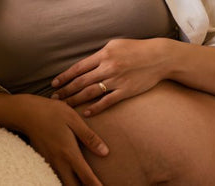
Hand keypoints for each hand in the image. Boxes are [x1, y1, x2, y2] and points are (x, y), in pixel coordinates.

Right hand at [8, 94, 108, 185]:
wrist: (25, 113)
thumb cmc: (51, 112)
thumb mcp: (74, 120)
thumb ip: (89, 137)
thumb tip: (105, 152)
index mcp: (69, 153)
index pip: (86, 177)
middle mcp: (59, 162)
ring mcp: (50, 163)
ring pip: (63, 183)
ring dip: (74, 185)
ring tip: (84, 183)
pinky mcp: (44, 161)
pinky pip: (56, 177)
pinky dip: (65, 181)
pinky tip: (72, 178)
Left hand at [52, 38, 180, 115]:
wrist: (159, 57)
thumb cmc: (137, 49)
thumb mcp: (116, 45)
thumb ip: (100, 55)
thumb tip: (85, 65)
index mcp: (104, 54)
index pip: (78, 67)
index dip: (65, 77)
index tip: (55, 84)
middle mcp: (108, 67)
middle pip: (81, 81)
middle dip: (66, 90)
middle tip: (55, 98)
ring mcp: (117, 80)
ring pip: (91, 92)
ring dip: (76, 100)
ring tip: (65, 106)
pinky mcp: (126, 91)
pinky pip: (107, 101)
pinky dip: (96, 108)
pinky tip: (86, 113)